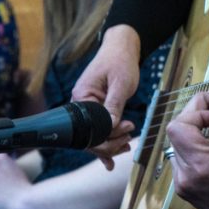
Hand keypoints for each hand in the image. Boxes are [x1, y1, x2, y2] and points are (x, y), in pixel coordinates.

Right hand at [71, 25, 140, 168]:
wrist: (121, 48)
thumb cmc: (120, 61)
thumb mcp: (121, 83)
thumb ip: (114, 105)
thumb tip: (111, 126)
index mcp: (82, 96)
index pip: (89, 127)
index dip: (107, 136)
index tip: (126, 133)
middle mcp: (79, 104)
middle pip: (89, 135)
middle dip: (109, 143)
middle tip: (128, 142)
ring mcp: (85, 107)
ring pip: (93, 135)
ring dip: (109, 144)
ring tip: (126, 147)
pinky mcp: (94, 108)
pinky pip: (96, 130)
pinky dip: (105, 142)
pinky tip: (110, 160)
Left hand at [166, 91, 208, 208]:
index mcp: (201, 166)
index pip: (179, 126)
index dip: (197, 110)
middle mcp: (186, 178)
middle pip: (176, 134)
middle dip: (196, 117)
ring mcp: (184, 187)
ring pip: (177, 146)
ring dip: (194, 132)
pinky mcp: (187, 192)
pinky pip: (182, 161)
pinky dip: (195, 148)